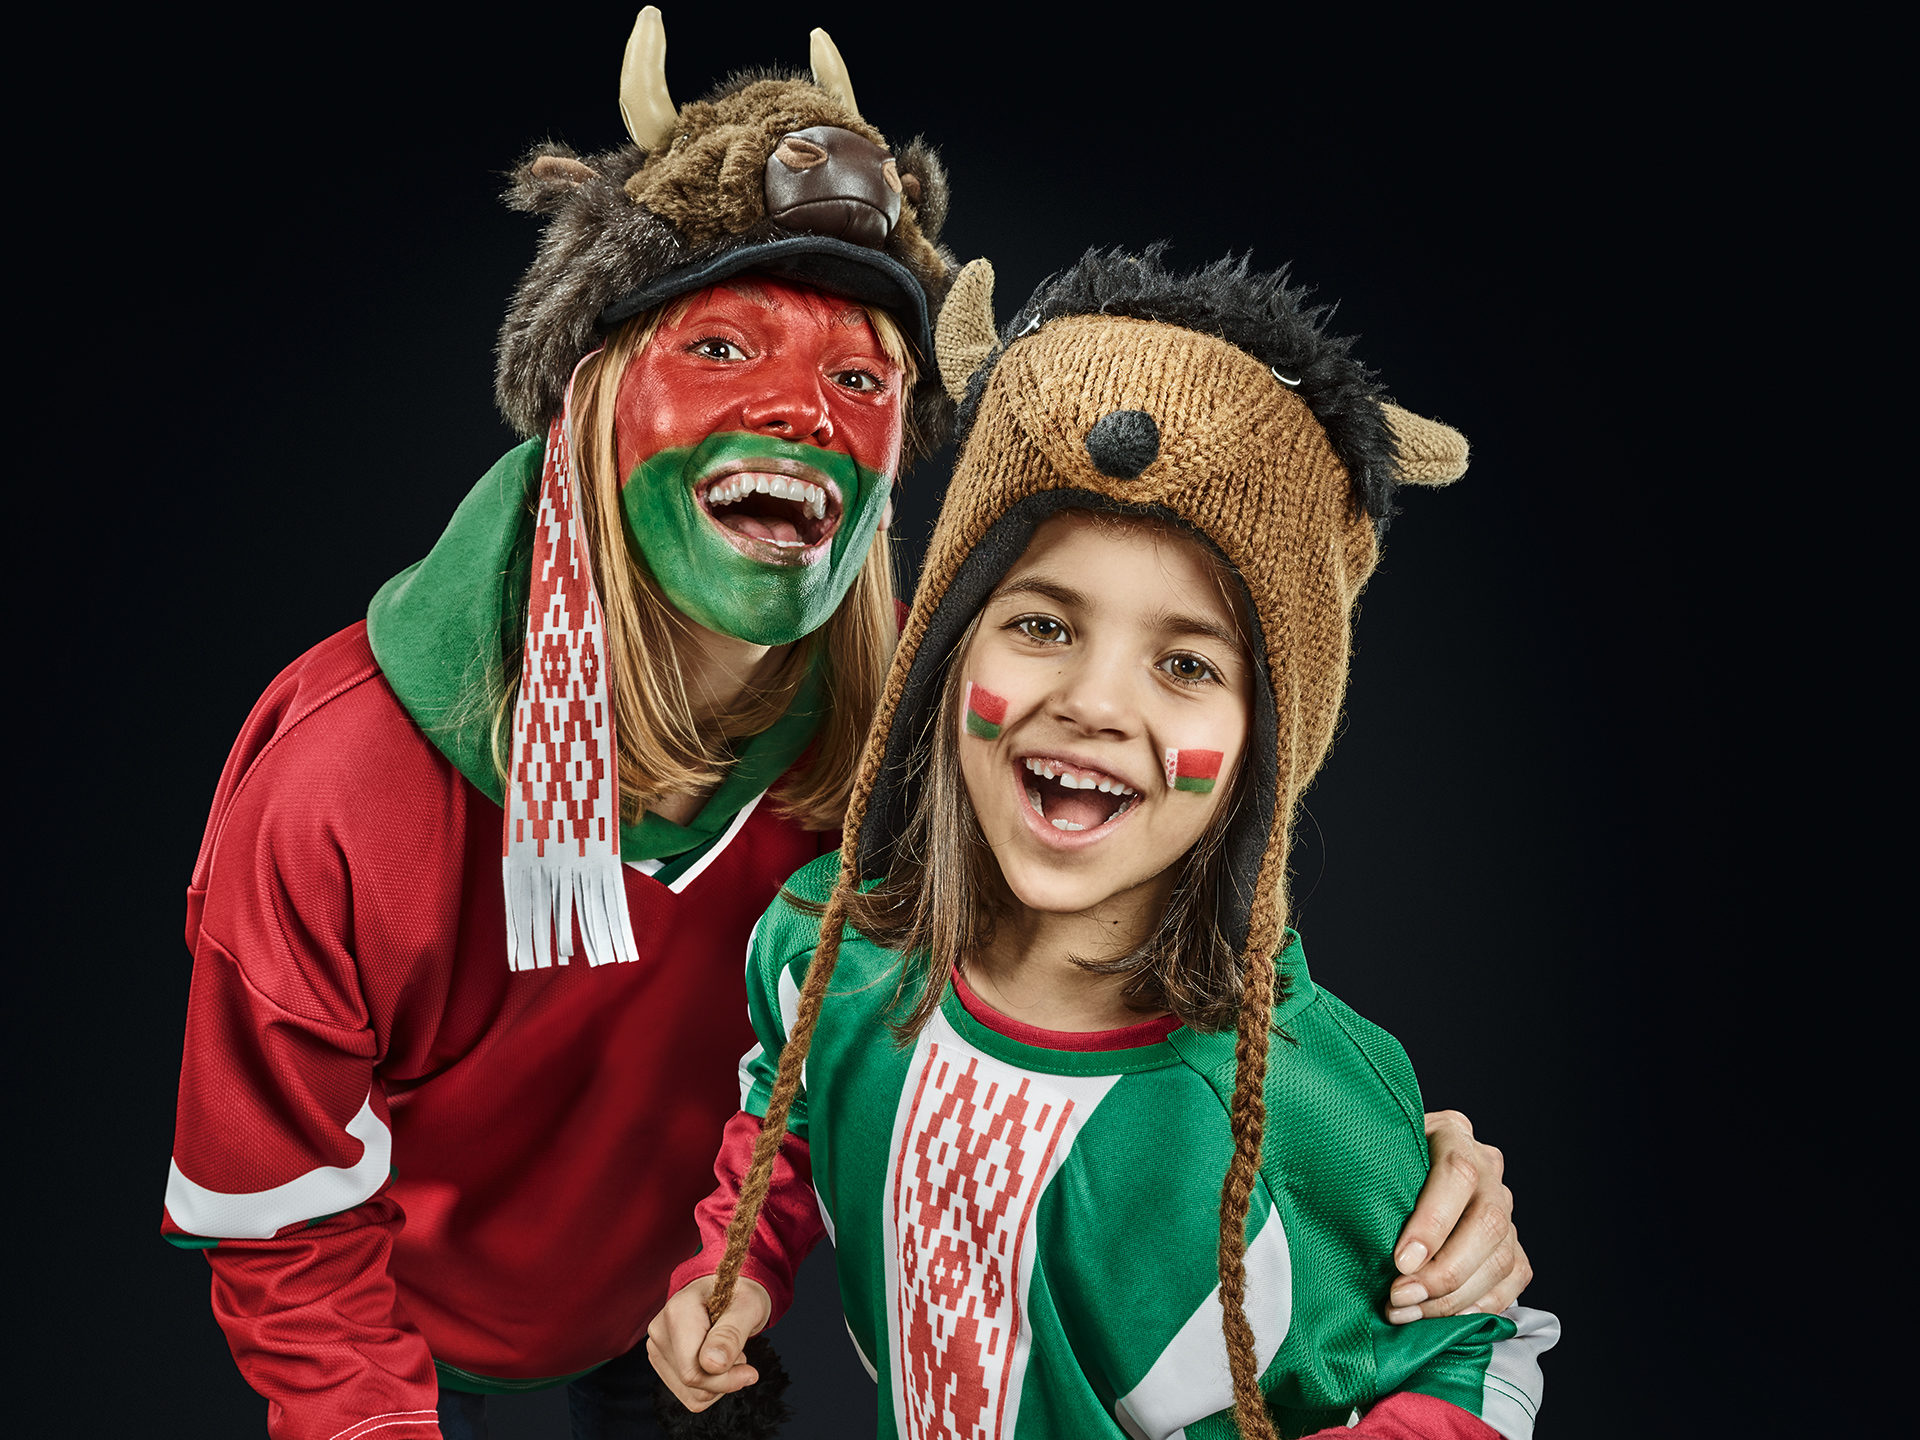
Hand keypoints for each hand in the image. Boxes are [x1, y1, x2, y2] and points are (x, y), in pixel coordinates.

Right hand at [645, 1274, 772, 1411]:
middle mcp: (659, 1330)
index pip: (693, 1372)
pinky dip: (710, 1385)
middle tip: (739, 1354)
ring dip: (718, 1381)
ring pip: (690, 1393)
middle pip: (691, 1384)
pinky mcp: (661, 1360)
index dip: (725, 1379)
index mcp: (678, 1312)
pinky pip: (688, 1394)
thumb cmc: (740, 1293)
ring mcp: (657, 1347)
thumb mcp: (747, 1308)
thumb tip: (712, 1365)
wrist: (728, 1287)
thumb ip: (730, 1335)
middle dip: (724, 1377)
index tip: (751, 1371)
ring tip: (727, 1352)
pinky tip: (717, 1361)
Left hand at [1385, 1110, 1532, 1323]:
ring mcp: (1505, 1207)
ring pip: (1501, 1258)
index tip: (1400, 1260)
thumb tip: (1344, 1218)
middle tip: (1400, 1297)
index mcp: (1453, 1133)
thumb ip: (1369, 1173)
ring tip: (1409, 1313)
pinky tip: (1444, 1320)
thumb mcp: (1370, 1152)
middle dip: (1443, 1271)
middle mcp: (1488, 1168)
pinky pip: (1512, 1280)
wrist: (1398, 1169)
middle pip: (1486, 1223)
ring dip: (1454, 1297)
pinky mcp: (1513, 1243)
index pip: (1457, 1172)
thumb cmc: (1376, 1163)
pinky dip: (1480, 1306)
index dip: (1432, 1221)